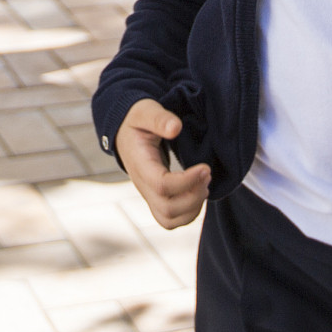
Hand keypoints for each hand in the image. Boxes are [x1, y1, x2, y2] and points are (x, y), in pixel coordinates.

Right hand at [116, 97, 211, 228]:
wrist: (124, 133)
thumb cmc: (136, 122)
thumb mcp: (145, 112)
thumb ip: (159, 118)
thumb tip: (176, 127)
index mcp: (140, 164)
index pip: (162, 185)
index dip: (187, 181)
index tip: (205, 167)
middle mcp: (142, 185)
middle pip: (168, 208)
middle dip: (194, 196)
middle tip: (207, 174)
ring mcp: (148, 195)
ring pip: (169, 219)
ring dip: (193, 207)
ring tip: (204, 184)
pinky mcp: (155, 199)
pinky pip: (170, 220)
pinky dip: (189, 213)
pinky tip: (198, 192)